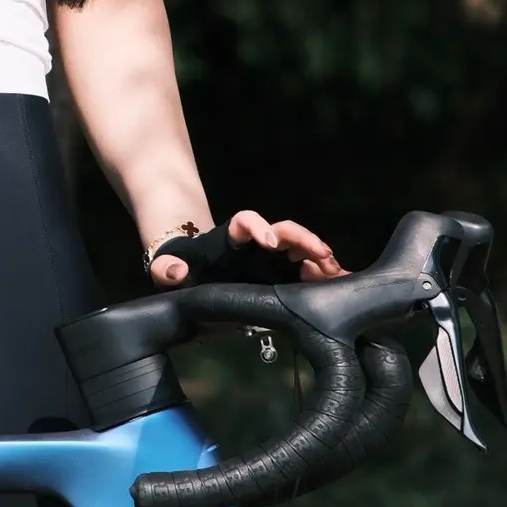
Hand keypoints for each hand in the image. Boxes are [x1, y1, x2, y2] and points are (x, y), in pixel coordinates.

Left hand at [147, 209, 345, 287]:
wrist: (195, 278)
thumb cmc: (182, 268)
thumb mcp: (167, 268)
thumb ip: (166, 269)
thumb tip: (174, 272)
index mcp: (230, 238)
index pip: (245, 223)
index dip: (257, 227)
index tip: (269, 241)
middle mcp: (257, 244)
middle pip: (283, 232)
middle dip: (303, 240)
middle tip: (322, 254)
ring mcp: (273, 260)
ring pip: (301, 250)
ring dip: (319, 258)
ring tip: (336, 272)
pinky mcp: (284, 276)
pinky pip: (308, 271)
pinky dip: (324, 275)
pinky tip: (341, 284)